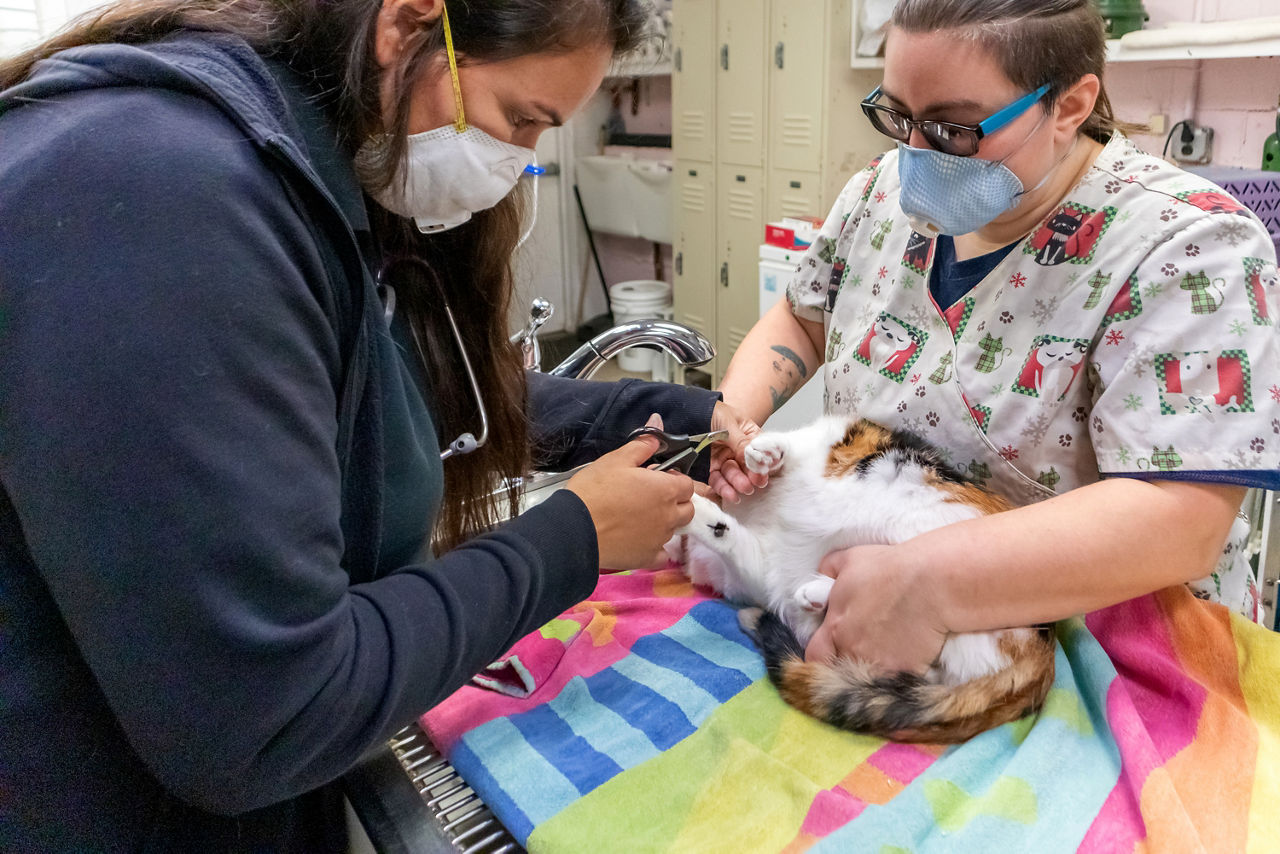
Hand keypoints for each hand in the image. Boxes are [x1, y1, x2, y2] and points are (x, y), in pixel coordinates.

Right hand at [565, 416, 695, 569]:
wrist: (574, 529)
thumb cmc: (594, 490)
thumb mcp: (616, 460)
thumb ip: (643, 444)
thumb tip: (658, 422)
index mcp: (666, 490)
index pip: (688, 484)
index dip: (674, 480)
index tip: (656, 478)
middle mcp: (669, 516)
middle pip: (687, 509)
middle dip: (675, 502)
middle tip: (650, 497)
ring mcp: (660, 540)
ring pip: (674, 530)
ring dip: (664, 523)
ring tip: (639, 517)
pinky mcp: (647, 558)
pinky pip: (662, 554)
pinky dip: (656, 548)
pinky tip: (640, 540)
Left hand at [707, 401, 768, 502]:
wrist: (682, 411)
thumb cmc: (709, 410)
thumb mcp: (728, 422)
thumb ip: (740, 441)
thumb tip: (754, 458)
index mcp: (747, 435)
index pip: (759, 451)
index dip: (761, 463)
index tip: (762, 473)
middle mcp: (737, 449)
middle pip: (747, 466)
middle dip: (750, 476)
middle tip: (752, 484)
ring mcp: (724, 459)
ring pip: (733, 475)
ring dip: (738, 484)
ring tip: (742, 489)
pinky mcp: (711, 468)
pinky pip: (718, 480)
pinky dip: (724, 488)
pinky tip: (730, 494)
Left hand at [804, 544, 947, 675]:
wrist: (934, 582)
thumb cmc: (891, 567)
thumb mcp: (849, 559)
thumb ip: (828, 572)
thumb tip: (818, 583)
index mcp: (835, 627)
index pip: (814, 655)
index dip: (822, 655)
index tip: (832, 648)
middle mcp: (852, 651)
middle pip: (840, 670)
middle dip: (847, 663)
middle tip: (864, 648)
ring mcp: (878, 664)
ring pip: (867, 679)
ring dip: (873, 670)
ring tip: (887, 652)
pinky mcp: (904, 672)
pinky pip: (896, 682)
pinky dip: (899, 674)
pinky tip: (908, 658)